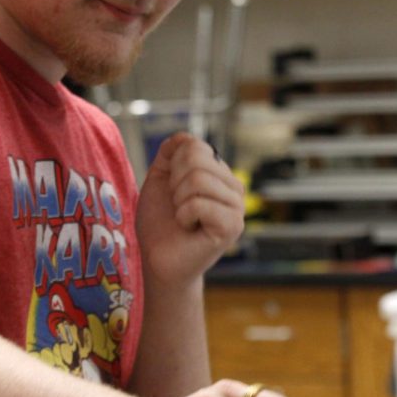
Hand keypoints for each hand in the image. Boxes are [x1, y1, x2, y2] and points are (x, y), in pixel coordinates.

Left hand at [136, 133, 244, 290]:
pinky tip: (189, 228)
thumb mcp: (160, 180)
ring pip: (197, 179)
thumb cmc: (160, 224)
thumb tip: (184, 136)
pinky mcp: (232, 226)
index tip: (173, 190)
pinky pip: (199, 203)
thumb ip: (170, 154)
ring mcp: (237, 207)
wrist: (159, 261)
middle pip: (196, 159)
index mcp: (219, 174)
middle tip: (178, 206)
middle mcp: (233, 187)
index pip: (196, 146)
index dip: (173, 166)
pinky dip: (184, 216)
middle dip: (175, 183)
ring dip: (178, 201)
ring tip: (184, 218)